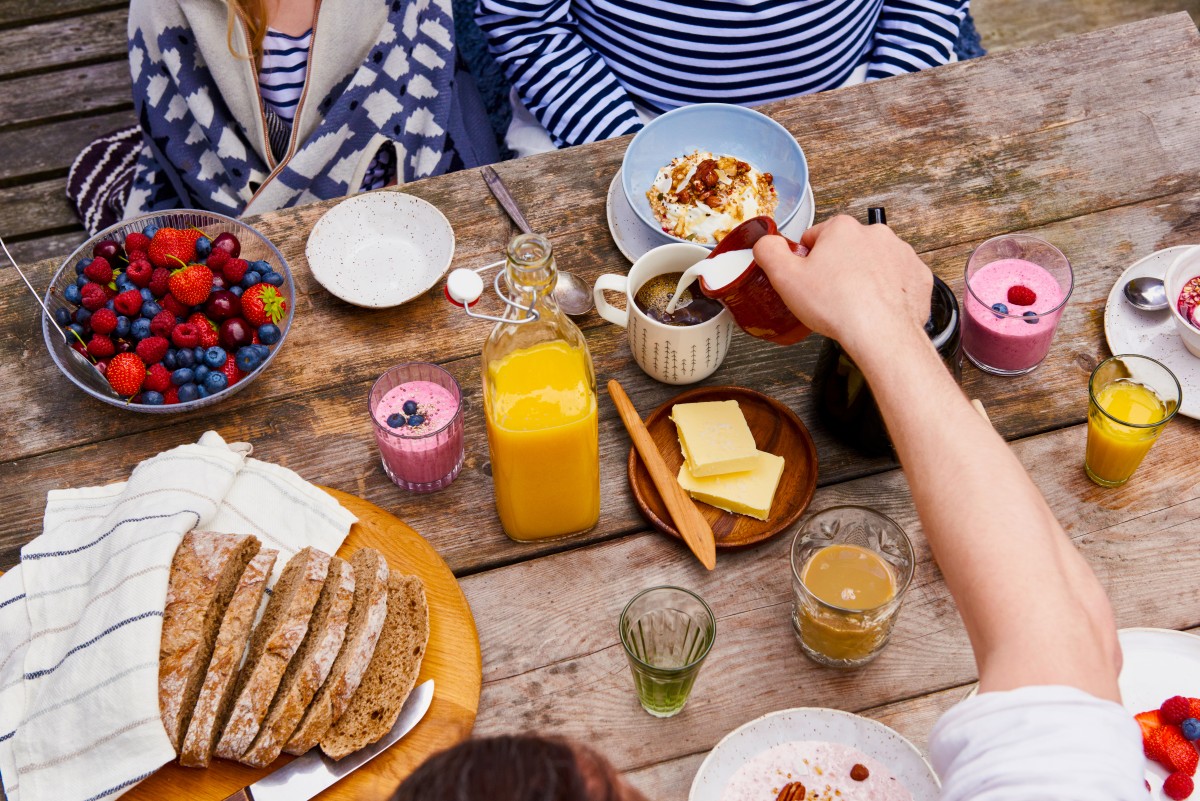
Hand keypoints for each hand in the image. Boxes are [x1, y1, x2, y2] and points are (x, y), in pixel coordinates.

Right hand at [752, 215, 933, 356]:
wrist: (881, 333)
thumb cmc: (838, 306)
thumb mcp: (785, 278)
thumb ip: (769, 252)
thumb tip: (766, 242)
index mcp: (842, 229)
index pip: (815, 238)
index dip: (806, 261)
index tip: (808, 280)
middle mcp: (875, 234)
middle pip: (846, 249)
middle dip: (836, 268)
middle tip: (829, 296)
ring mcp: (901, 254)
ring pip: (873, 264)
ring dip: (863, 279)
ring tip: (853, 305)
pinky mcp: (918, 276)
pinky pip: (897, 281)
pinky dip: (887, 293)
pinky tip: (875, 310)